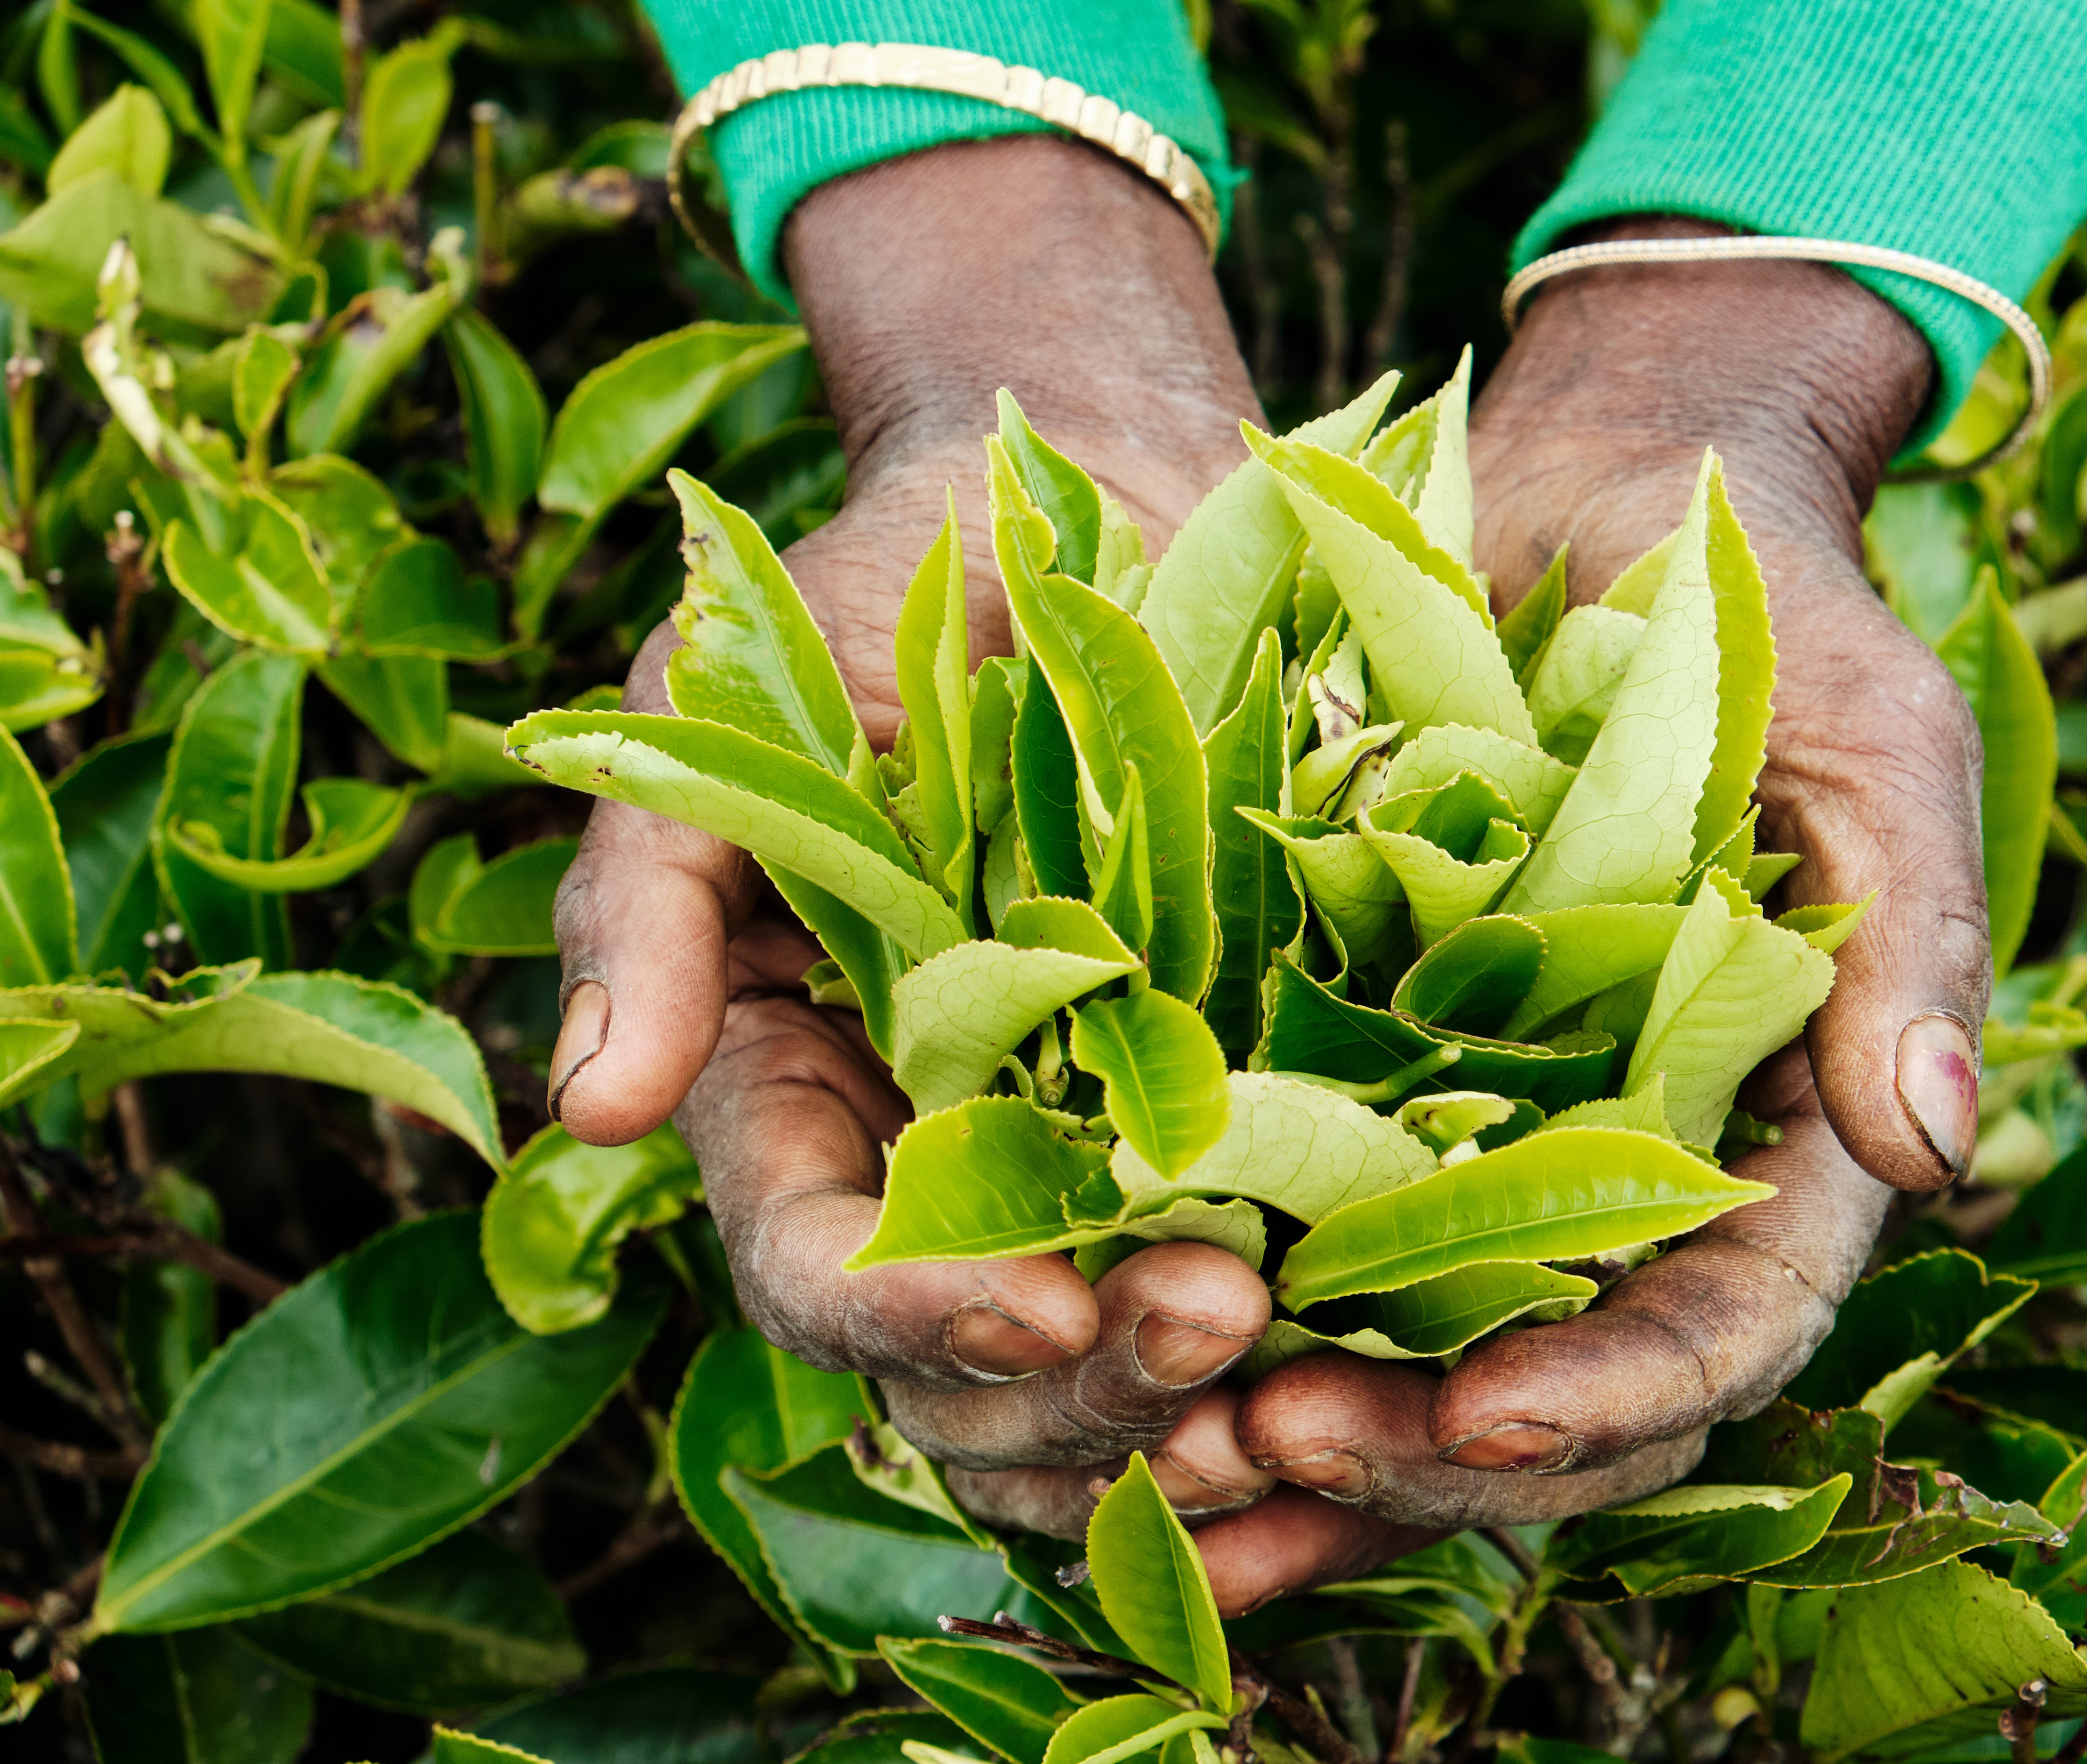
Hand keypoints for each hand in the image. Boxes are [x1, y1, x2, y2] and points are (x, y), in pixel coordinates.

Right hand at [548, 139, 1291, 1552]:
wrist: (1087, 505)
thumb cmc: (872, 607)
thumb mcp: (723, 724)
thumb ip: (647, 910)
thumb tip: (587, 1116)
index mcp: (802, 1103)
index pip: (821, 1271)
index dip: (911, 1313)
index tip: (1037, 1312)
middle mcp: (943, 1173)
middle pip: (978, 1380)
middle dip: (1090, 1387)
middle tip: (1223, 1321)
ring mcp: (1095, 1172)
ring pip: (1115, 1394)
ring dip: (1201, 1416)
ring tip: (1313, 1387)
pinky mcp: (1248, 1139)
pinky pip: (1266, 1325)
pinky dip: (1314, 1382)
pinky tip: (1395, 1394)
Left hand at [1234, 221, 1988, 1569]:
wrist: (1603, 500)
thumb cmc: (1765, 609)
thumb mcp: (1867, 737)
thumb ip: (1909, 930)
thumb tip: (1934, 1141)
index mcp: (1775, 1129)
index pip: (1727, 1322)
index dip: (1624, 1395)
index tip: (1492, 1418)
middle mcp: (1633, 1165)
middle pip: (1558, 1383)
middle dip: (1435, 1447)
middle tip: (1281, 1442)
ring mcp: (1492, 1129)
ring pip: (1417, 1343)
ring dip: (1315, 1411)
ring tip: (1187, 1428)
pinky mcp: (1360, 1068)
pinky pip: (1299, 1225)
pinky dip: (1229, 1301)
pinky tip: (1116, 1333)